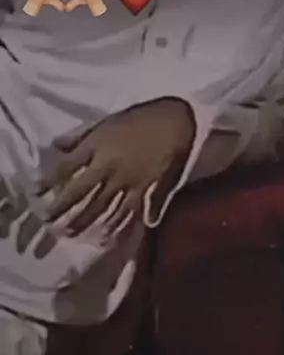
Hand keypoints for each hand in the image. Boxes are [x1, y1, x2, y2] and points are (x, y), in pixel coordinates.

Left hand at [39, 98, 195, 238]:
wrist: (175, 119)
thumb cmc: (140, 117)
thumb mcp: (107, 121)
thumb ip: (82, 136)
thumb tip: (58, 145)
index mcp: (97, 146)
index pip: (67, 167)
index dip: (50, 180)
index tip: (38, 192)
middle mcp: (108, 166)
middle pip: (80, 192)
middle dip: (62, 208)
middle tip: (49, 222)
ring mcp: (127, 180)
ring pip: (101, 206)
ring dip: (84, 221)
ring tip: (70, 234)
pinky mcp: (144, 189)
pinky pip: (128, 211)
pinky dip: (117, 226)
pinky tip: (107, 237)